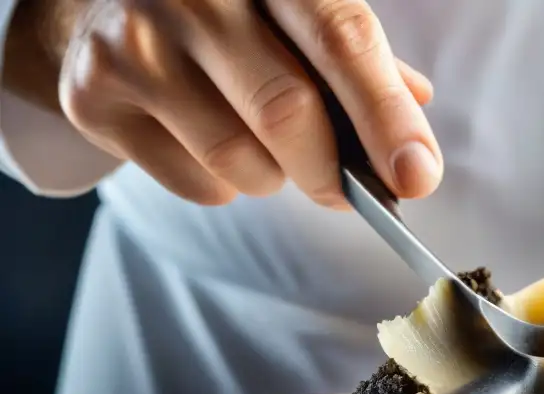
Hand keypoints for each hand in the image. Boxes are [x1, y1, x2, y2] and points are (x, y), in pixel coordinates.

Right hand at [24, 0, 441, 206]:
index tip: (416, 176)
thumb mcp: (297, 18)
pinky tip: (209, 145)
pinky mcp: (95, 94)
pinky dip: (225, 186)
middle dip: (330, 172)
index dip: (385, 115)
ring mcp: (135, 39)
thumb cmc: (233, 19)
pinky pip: (197, 182)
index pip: (341, 39)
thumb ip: (357, 66)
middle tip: (346, 193)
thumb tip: (415, 135)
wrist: (110, 7)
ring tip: (263, 150)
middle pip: (287, 111)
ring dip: (272, 177)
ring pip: (240, 159)